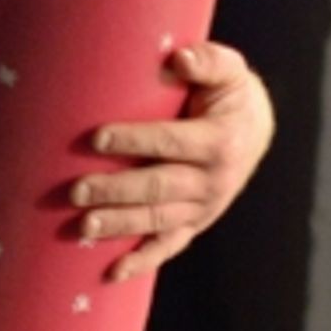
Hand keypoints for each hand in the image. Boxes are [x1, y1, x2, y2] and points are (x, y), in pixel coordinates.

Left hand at [68, 41, 273, 283]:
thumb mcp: (228, 70)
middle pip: (157, 188)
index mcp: (219, 142)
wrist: (256, 130)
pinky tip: (111, 273)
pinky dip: (141, 262)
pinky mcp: (195, 224)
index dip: (134, 140)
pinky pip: (168, 247)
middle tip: (75, 191)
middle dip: (114, 191)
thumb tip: (179, 58)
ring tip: (81, 227)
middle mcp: (213, 181)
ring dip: (119, 226)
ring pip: (157, 221)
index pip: (170, 142)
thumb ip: (207, 60)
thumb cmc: (229, 94)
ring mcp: (204, 207)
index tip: (96, 137)